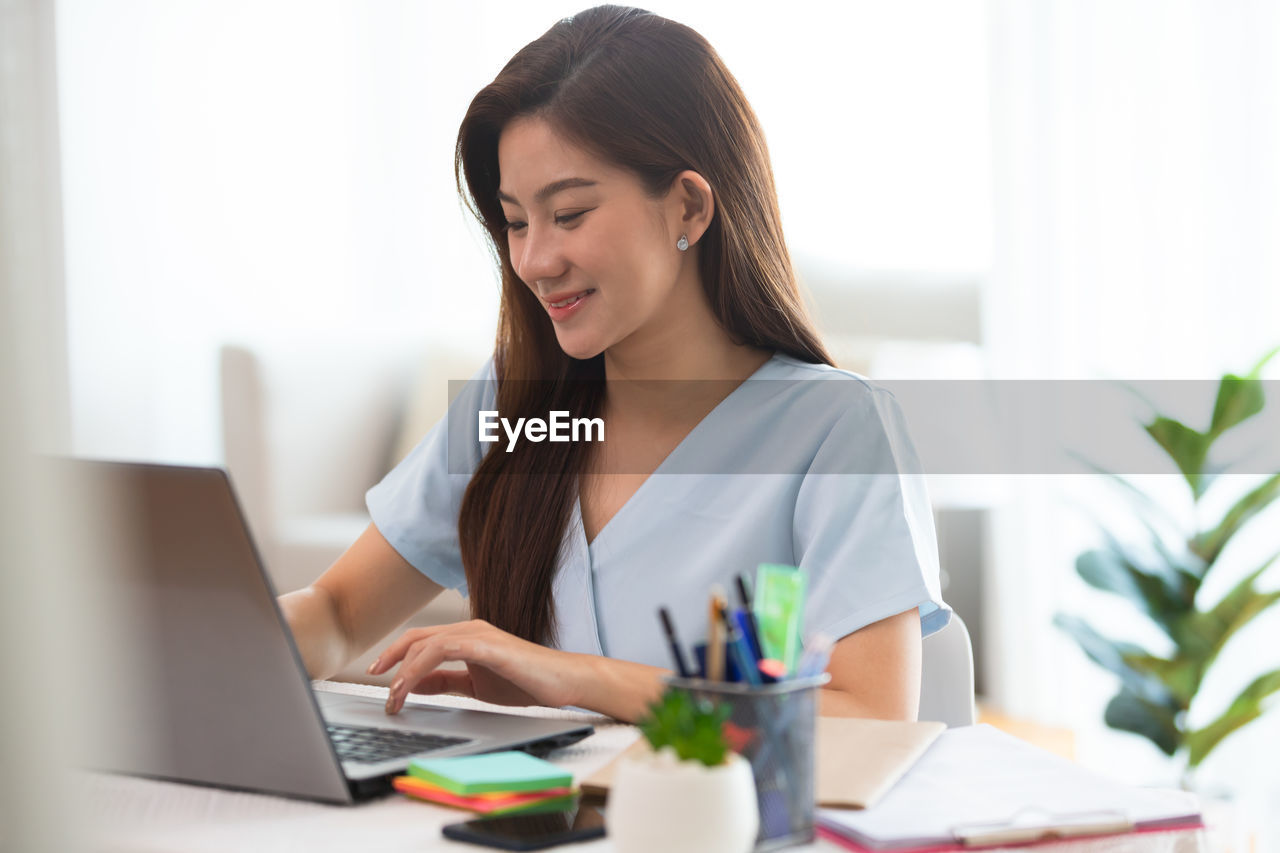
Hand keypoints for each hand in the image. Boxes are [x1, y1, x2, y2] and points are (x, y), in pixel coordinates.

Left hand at [368, 619, 587, 714]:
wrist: (563, 681)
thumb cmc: (526, 681)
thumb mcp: (476, 685)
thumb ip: (446, 682)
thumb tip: (414, 685)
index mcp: (466, 637)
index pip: (420, 641)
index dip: (394, 656)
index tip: (379, 678)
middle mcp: (469, 630)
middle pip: (415, 638)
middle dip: (390, 662)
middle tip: (380, 692)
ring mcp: (478, 634)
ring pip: (425, 644)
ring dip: (402, 671)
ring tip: (393, 697)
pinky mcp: (487, 644)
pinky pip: (444, 650)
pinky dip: (421, 667)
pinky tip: (411, 685)